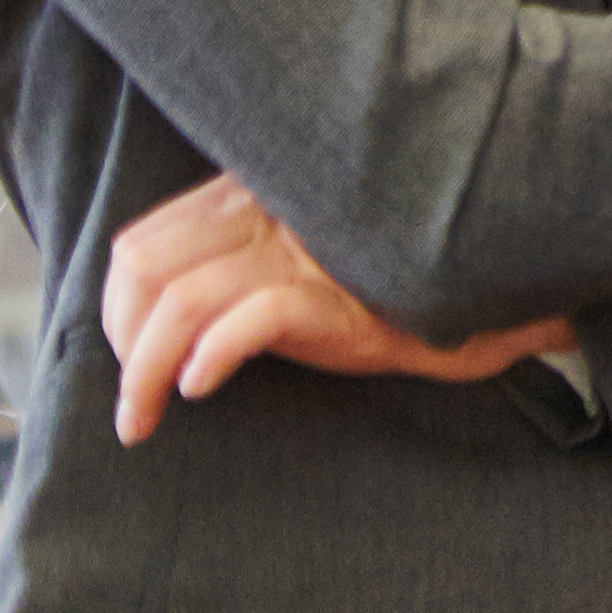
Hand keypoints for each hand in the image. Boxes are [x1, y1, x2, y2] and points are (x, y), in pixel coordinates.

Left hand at [100, 172, 569, 442]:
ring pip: (180, 299)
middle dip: (117, 338)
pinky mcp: (337, 297)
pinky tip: (201, 389)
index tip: (125, 354)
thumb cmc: (394, 283)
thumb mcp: (310, 256)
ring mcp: (304, 254)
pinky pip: (245, 321)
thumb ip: (247, 255)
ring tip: (142, 420)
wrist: (495, 290)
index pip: (144, 239)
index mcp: (258, 192)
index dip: (115, 305)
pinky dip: (207, 358)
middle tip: (131, 397)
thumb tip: (163, 317)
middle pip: (145, 265)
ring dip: (142, 370)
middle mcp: (273, 210)